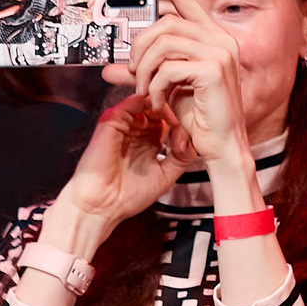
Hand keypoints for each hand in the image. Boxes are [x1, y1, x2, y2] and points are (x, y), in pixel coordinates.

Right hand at [51, 94, 185, 247]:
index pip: (172, 118)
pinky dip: (152, 102)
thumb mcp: (166, 175)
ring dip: (169, 104)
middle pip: (162, 105)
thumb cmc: (127, 196)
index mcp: (150, 140)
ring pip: (150, 99)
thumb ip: (182, 156)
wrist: (101, 206)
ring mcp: (126, 123)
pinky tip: (168, 116)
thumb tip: (194, 137)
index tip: (204, 124)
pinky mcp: (113, 120)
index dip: (188, 118)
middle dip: (180, 107)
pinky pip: (134, 101)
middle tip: (196, 113)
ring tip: (183, 116)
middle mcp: (138, 129)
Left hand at [115, 0, 252, 168]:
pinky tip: (158, 102)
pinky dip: (156, 85)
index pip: (187, 0)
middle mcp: (220, 40)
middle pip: (165, 23)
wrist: (222, 145)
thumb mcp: (166, 88)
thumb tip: (108, 68)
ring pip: (164, 43)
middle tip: (131, 70)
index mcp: (213, 38)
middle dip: (140, 45)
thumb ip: (143, 72)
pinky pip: (169, 67)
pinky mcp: (213, 70)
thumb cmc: (198, 116)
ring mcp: (220, 53)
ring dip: (145, 68)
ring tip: (144, 90)